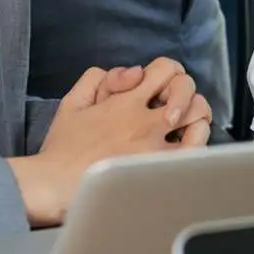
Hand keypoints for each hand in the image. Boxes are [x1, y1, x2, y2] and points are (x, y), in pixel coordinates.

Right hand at [8, 58, 208, 225]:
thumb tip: (132, 74)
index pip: (166, 68)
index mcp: (127, 102)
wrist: (55, 186)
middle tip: (177, 105)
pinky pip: (195, 152)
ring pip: (198, 119)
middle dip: (185, 91)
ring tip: (187, 124)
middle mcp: (145, 122)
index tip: (159, 86)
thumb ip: (96, 78)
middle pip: (187, 89)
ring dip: (196, 116)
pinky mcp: (158, 172)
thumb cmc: (62, 148)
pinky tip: (187, 145)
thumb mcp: (72, 101)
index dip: (168, 71)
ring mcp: (155, 148)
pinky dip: (198, 143)